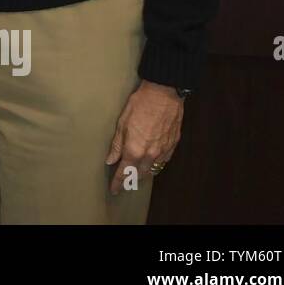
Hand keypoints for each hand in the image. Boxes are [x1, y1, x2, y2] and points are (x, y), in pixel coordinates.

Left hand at [105, 79, 183, 194]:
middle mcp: (150, 155)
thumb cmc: (140, 104)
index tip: (114, 190)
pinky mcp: (173, 145)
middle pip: (140, 174)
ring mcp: (163, 151)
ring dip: (144, 173)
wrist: (164, 94)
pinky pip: (163, 161)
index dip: (118, 183)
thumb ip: (117, 144)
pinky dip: (156, 164)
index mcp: (134, 150)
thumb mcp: (122, 123)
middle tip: (124, 181)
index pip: (124, 172)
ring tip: (137, 173)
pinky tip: (151, 161)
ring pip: (153, 169)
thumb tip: (110, 159)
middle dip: (131, 179)